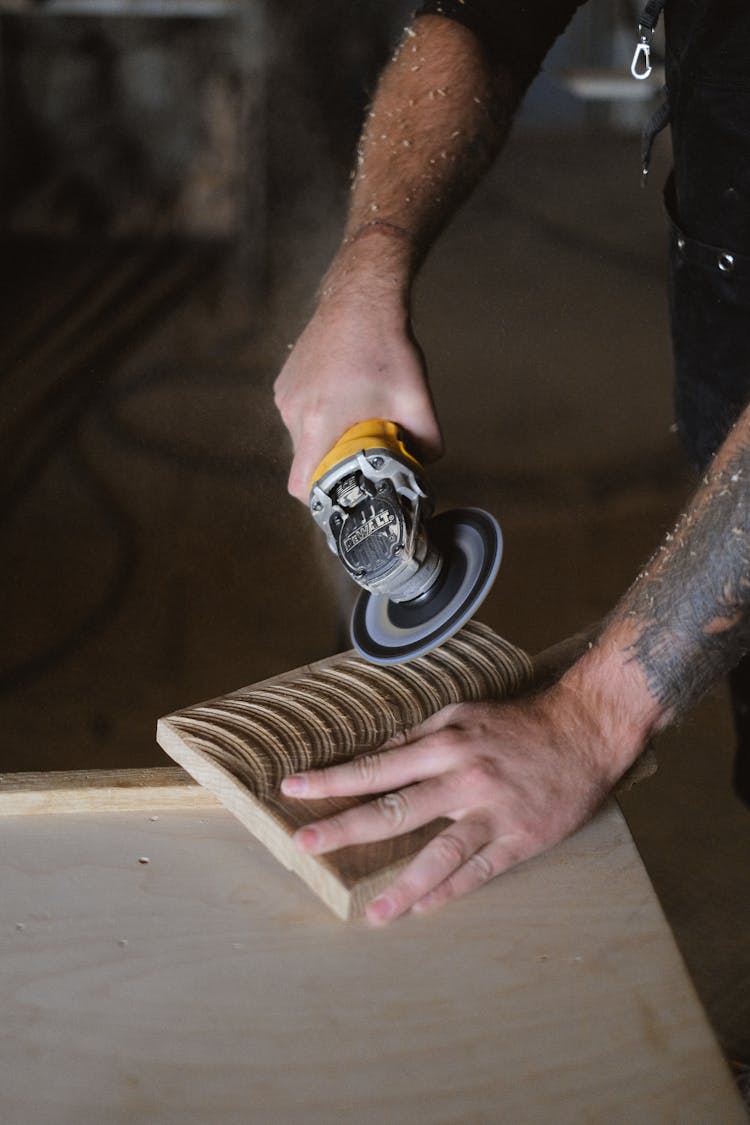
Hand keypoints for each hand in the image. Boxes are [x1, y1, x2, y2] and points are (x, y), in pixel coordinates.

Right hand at [273, 265, 442, 501]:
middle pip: (307, 463)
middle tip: (364, 448)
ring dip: (327, 437)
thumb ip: (428, 444)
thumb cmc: (386, 348)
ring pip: (303, 439)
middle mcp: (294, 412)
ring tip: (356, 414)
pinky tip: (344, 396)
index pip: (302, 486)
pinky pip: (298, 416)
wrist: (362, 298)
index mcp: (320, 423)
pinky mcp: (284, 383)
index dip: (321, 498)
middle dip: (334, 464)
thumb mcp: (417, 402)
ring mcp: (285, 396)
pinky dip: (319, 416)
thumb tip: (425, 467)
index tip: (344, 492)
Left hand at [281, 683, 636, 924]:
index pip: (376, 766)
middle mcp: (464, 777)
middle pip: (396, 809)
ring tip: (374, 914)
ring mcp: (493, 811)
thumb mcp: (461, 716)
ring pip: (441, 852)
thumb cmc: (516, 724)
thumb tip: (372, 759)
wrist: (584, 731)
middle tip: (304, 845)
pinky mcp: (521, 838)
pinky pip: (481, 870)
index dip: (332, 780)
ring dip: (404, 885)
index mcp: (445, 744)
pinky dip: (452, 890)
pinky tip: (425, 907)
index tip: (293, 789)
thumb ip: (415, 739)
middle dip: (346, 828)